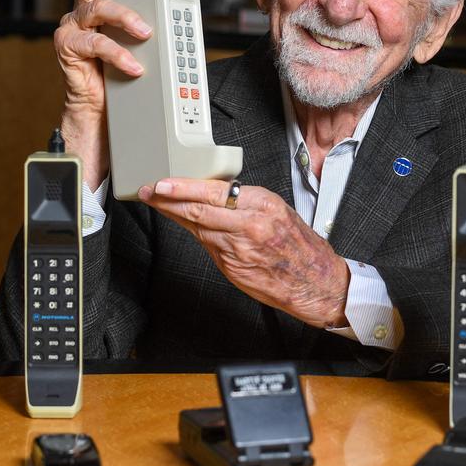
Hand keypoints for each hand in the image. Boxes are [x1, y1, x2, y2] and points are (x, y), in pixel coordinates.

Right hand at [54, 0, 151, 187]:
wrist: (102, 114)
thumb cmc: (123, 78)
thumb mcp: (144, 47)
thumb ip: (156, 26)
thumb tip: (186, 16)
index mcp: (102, 4)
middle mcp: (85, 11)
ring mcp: (74, 29)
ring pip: (97, 7)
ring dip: (125, 16)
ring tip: (146, 32)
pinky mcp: (68, 50)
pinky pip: (94, 44)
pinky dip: (118, 54)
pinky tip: (134, 65)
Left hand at [138, 178, 350, 327]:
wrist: (316, 282)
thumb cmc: (299, 246)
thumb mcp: (277, 211)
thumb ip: (245, 203)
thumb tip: (212, 194)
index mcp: (262, 205)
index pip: (213, 191)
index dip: (183, 187)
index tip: (163, 182)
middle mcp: (249, 225)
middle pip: (198, 209)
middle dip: (169, 200)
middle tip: (149, 191)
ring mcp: (239, 249)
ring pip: (198, 228)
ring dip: (176, 216)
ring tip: (160, 205)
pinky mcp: (233, 268)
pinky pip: (208, 247)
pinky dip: (195, 235)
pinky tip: (186, 227)